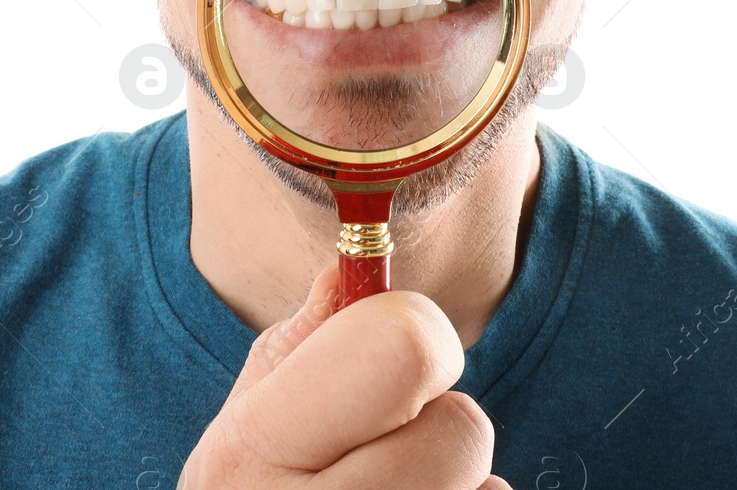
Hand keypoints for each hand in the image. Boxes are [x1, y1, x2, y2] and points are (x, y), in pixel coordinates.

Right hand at [179, 263, 510, 488]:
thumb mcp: (249, 418)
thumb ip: (305, 342)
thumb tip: (353, 268)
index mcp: (250, 455)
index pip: (403, 348)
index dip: (413, 336)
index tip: (393, 358)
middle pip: (463, 427)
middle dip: (435, 423)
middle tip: (382, 447)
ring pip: (486, 489)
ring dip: (453, 483)